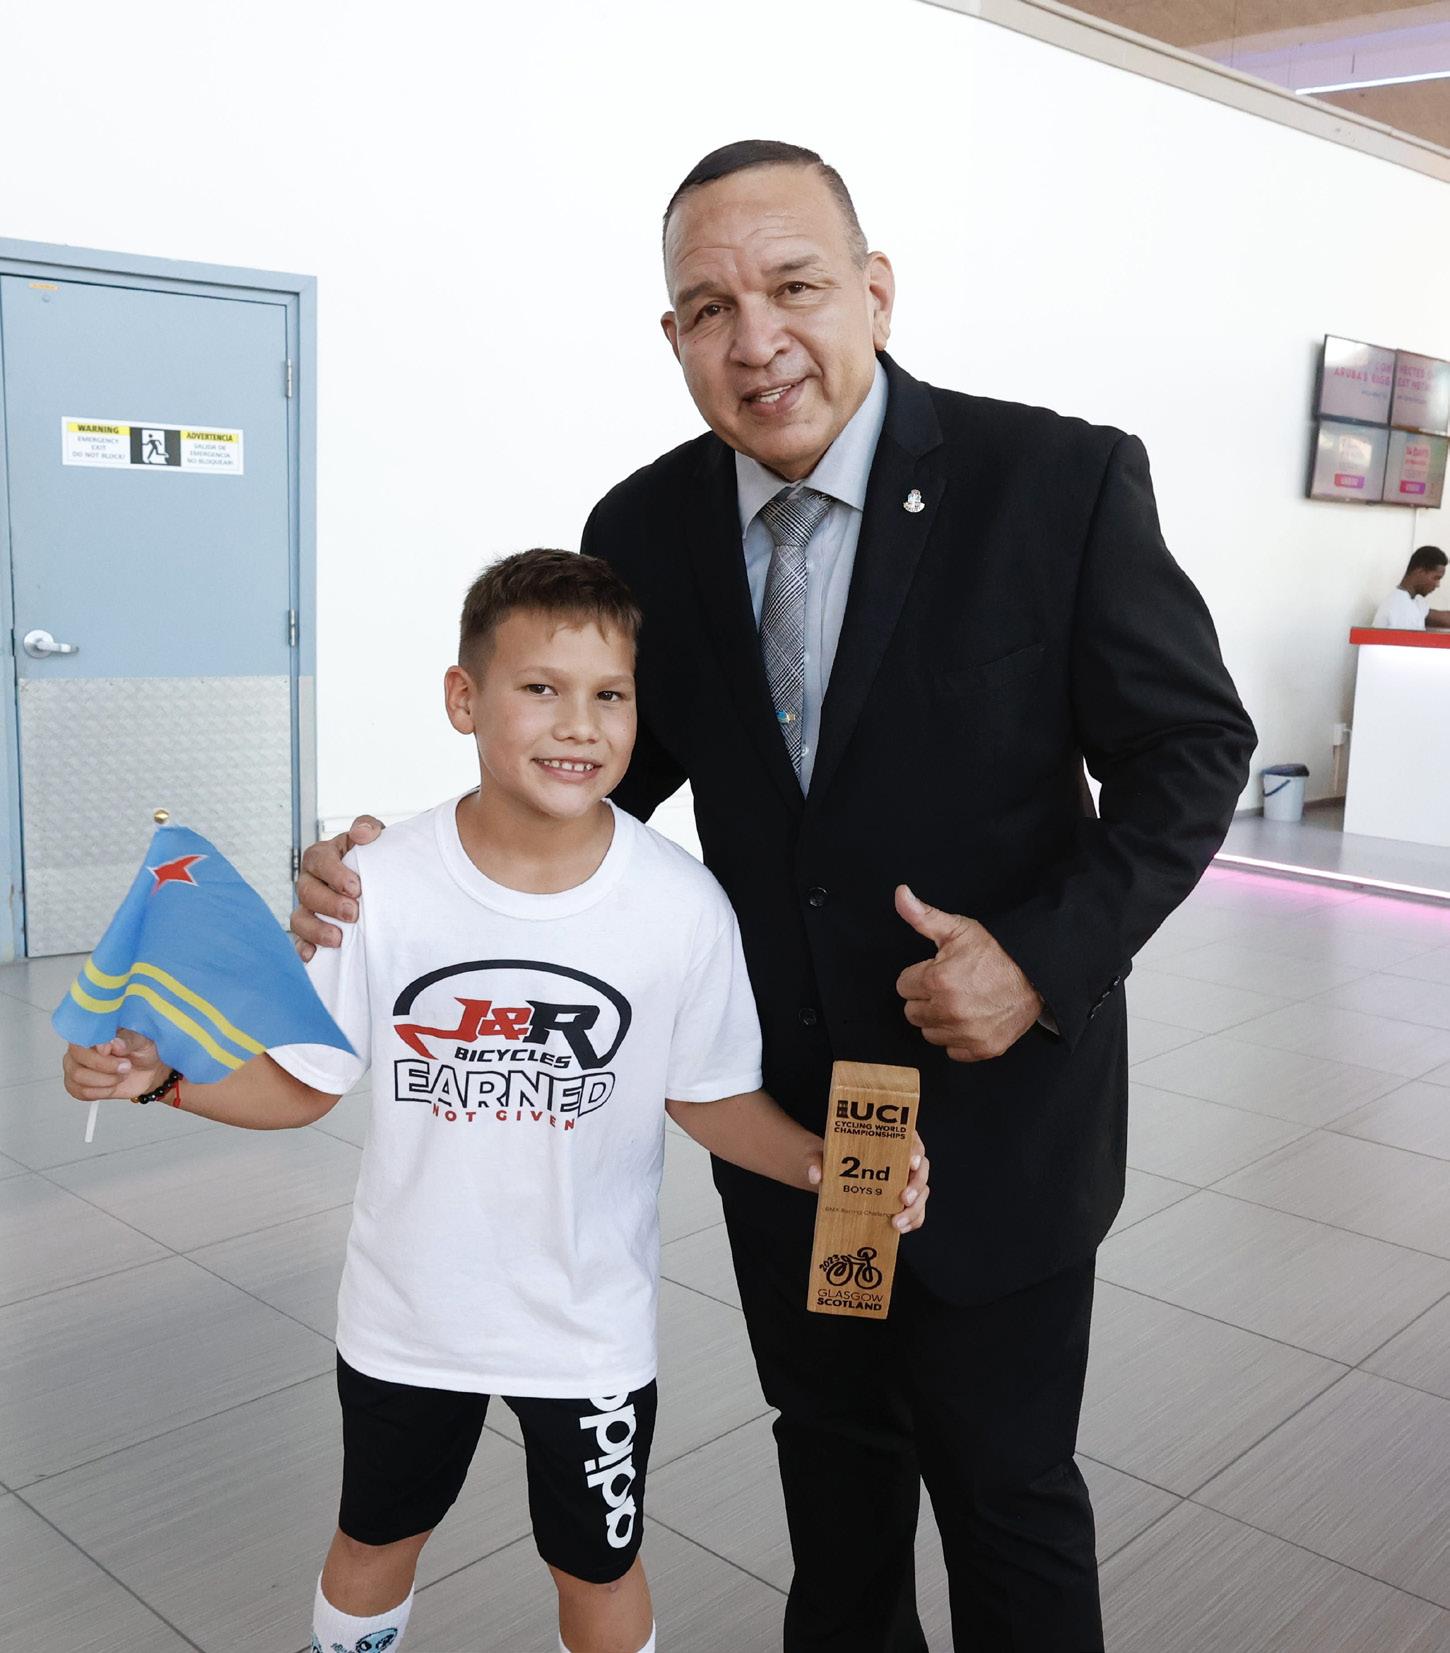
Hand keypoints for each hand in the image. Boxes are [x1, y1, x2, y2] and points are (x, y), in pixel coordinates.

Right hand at [63, 1031, 166, 1100]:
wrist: (145, 1073)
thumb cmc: (141, 1053)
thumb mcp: (142, 1042)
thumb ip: (128, 1041)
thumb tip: (115, 1043)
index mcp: (92, 1033)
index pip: (82, 1035)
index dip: (95, 1044)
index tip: (110, 1050)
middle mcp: (79, 1049)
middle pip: (78, 1057)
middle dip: (105, 1065)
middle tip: (126, 1066)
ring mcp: (74, 1068)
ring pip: (79, 1076)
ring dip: (107, 1079)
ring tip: (122, 1074)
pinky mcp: (76, 1087)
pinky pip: (83, 1092)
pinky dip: (103, 1091)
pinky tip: (113, 1084)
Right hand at [290, 816, 383, 959]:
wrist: (384, 879)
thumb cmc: (375, 857)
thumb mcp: (376, 837)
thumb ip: (368, 827)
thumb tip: (362, 834)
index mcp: (323, 856)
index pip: (318, 859)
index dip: (334, 874)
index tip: (356, 888)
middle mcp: (311, 880)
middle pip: (306, 891)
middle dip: (329, 904)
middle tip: (353, 914)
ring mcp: (309, 907)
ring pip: (299, 917)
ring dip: (316, 929)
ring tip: (338, 939)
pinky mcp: (311, 930)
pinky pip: (300, 940)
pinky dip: (304, 948)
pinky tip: (312, 956)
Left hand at [804, 1132, 930, 1231]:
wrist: (828, 1177)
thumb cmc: (829, 1160)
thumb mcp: (818, 1156)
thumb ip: (815, 1161)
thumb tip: (815, 1175)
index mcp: (888, 1140)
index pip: (910, 1139)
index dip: (915, 1149)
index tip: (911, 1161)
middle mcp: (901, 1160)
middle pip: (921, 1169)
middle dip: (916, 1184)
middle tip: (904, 1198)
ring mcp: (904, 1182)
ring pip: (921, 1193)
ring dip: (915, 1208)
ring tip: (897, 1222)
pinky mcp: (901, 1202)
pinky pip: (916, 1212)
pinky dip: (912, 1221)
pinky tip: (899, 1229)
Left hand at [895, 884, 1041, 1061]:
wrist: (1037, 973)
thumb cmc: (996, 951)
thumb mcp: (958, 929)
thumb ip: (923, 916)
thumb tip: (900, 894)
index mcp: (937, 980)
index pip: (903, 987)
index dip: (919, 976)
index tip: (937, 971)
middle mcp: (949, 1011)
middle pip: (912, 1012)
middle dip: (925, 998)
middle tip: (949, 986)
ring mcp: (966, 1033)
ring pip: (930, 1033)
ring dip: (939, 1019)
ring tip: (961, 1001)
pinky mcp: (982, 1049)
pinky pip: (952, 1051)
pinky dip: (958, 1038)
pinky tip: (971, 1019)